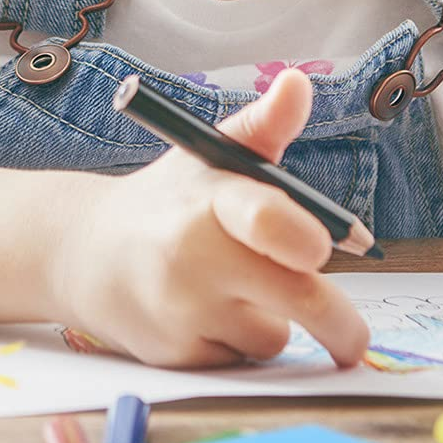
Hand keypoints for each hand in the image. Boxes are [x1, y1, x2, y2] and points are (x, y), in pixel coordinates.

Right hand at [49, 70, 370, 370]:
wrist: (87, 253)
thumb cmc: (170, 200)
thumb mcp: (210, 155)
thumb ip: (265, 124)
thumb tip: (298, 82)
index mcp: (210, 201)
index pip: (266, 219)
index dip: (307, 236)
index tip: (333, 249)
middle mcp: (194, 258)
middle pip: (296, 298)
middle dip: (339, 323)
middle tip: (355, 339)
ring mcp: (183, 311)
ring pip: (271, 334)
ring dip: (275, 320)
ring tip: (236, 288)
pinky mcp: (175, 356)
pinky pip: (240, 359)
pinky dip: (239, 342)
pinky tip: (208, 314)